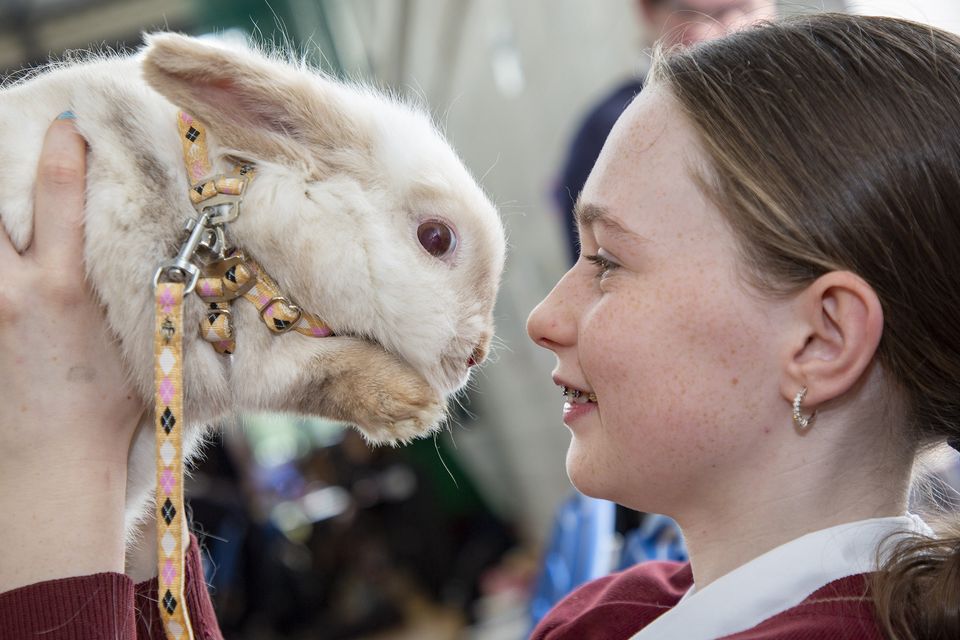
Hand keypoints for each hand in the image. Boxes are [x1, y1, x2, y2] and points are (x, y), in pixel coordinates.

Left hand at [0, 116, 143, 591]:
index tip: (68, 124)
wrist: (50, 462)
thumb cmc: (108, 409)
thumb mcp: (138, 344)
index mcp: (62, 289)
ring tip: (2, 203)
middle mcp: (10, 290)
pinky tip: (1, 253)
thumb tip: (167, 261)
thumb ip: (142, 296)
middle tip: (7, 147)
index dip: (63, 151)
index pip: (60, 198)